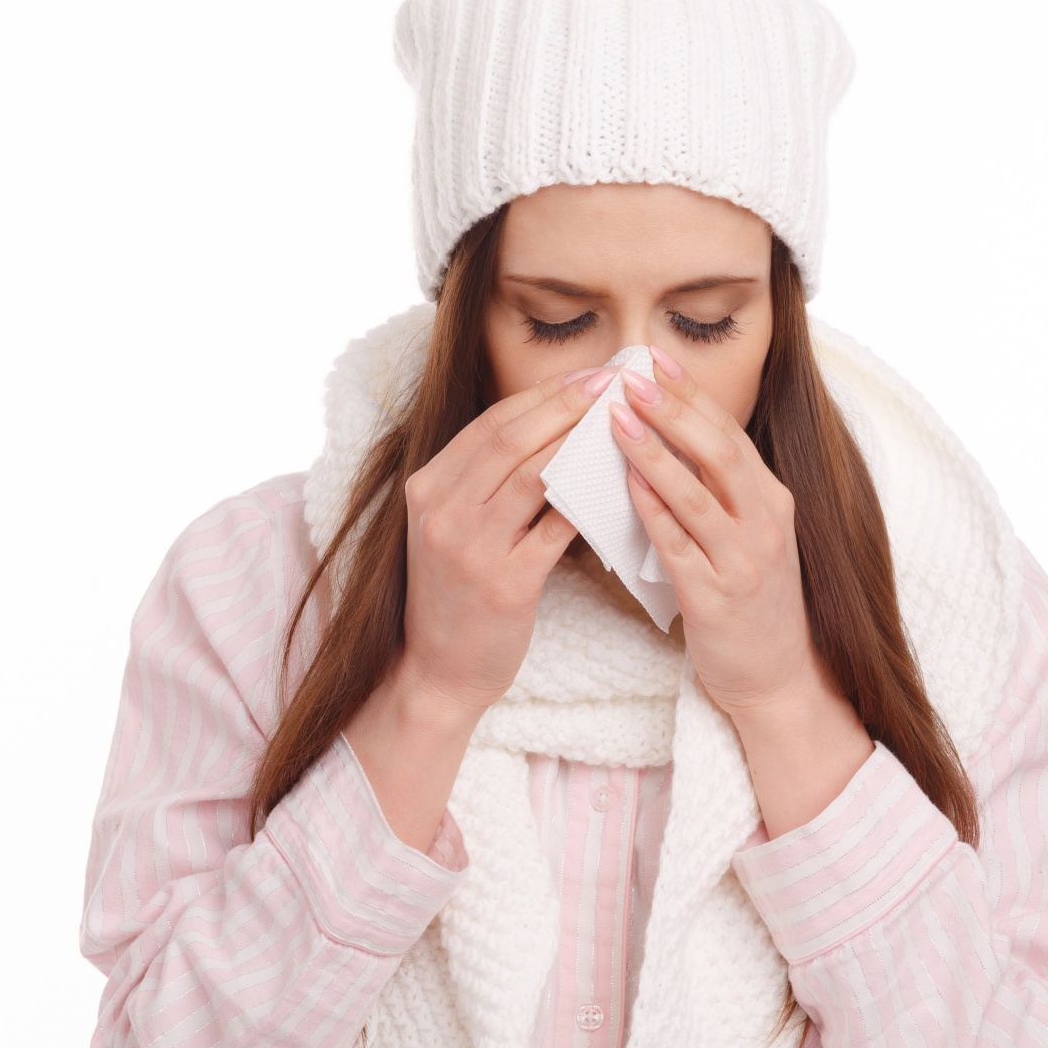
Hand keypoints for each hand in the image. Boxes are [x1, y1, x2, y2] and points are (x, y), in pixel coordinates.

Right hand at [346, 363, 613, 846]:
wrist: (438, 672)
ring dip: (579, 443)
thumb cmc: (456, 597)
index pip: (489, 426)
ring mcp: (469, 548)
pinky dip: (587, 502)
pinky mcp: (503, 584)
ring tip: (621, 423)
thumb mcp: (451, 529)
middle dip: (565, 404)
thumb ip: (483, 484)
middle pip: (510, 439)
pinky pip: (555, 529)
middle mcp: (441, 512)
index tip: (586, 375)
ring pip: (532, 476)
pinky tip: (618, 484)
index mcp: (426, 490)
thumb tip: (552, 430)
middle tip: (612, 381)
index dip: (541, 395)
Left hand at [610, 350, 872, 835]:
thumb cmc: (749, 601)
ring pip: (697, 493)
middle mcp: (764, 522)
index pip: (728, 432)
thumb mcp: (746, 535)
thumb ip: (716, 490)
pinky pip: (678, 545)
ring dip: (654, 453)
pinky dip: (651, 511)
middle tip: (630, 378)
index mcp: (771, 499)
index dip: (691, 393)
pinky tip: (623, 486)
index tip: (654, 359)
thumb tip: (664, 436)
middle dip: (673, 410)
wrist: (776, 678)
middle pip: (718, 451)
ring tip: (616, 420)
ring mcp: (744, 560)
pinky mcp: (717, 598)